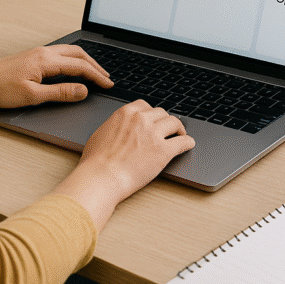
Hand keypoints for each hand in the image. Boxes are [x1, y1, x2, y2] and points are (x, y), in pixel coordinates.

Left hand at [0, 44, 112, 110]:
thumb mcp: (32, 96)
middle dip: (95, 66)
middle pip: (78, 54)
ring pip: (69, 52)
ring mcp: (37, 53)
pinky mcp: (32, 57)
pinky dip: (73, 60)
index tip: (108, 85)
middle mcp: (43, 52)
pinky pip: (60, 54)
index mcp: (46, 61)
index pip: (80, 66)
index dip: (97, 76)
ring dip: (85, 61)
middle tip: (107, 78)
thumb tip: (83, 91)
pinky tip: (73, 68)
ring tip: (95, 73)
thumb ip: (60, 93)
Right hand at [52, 100, 195, 230]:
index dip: (151, 114)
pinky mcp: (164, 151)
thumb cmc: (96, 161)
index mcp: (126, 113)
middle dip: (164, 122)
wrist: (102, 177)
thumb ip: (113, 127)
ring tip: (180, 135)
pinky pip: (183, 142)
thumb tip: (117, 129)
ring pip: (175, 123)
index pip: (145, 106)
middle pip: (161, 113)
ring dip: (178, 129)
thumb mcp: (100, 134)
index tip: (153, 121)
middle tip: (166, 130)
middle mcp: (142, 119)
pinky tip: (188, 145)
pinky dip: (187, 143)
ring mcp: (154, 134)